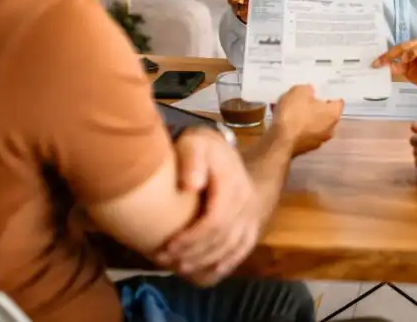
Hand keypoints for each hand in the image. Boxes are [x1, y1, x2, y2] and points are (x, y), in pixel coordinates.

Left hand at [153, 127, 260, 284]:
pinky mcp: (250, 222)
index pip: (216, 220)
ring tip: (180, 267)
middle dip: (194, 253)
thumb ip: (192, 160)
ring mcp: (251, 212)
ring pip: (233, 247)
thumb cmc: (201, 147)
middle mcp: (245, 200)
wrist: (222, 150)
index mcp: (232, 183)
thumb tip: (191, 185)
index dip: (192, 238)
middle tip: (165, 259)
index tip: (168, 245)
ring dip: (206, 262)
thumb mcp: (194, 144)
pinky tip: (209, 272)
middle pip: (223, 237)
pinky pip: (244, 248)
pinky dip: (227, 263)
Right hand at [273, 85, 344, 155]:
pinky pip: (305, 134)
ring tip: (292, 112)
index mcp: (333, 114)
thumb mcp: (299, 91)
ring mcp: (319, 141)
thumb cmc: (294, 113)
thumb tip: (310, 93)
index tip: (318, 92)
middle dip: (317, 108)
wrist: (279, 141)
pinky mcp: (306, 149)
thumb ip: (308, 90)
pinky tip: (287, 123)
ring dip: (307, 119)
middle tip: (304, 101)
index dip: (328, 95)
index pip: (338, 102)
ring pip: (315, 125)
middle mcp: (331, 129)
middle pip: (327, 115)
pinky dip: (299, 129)